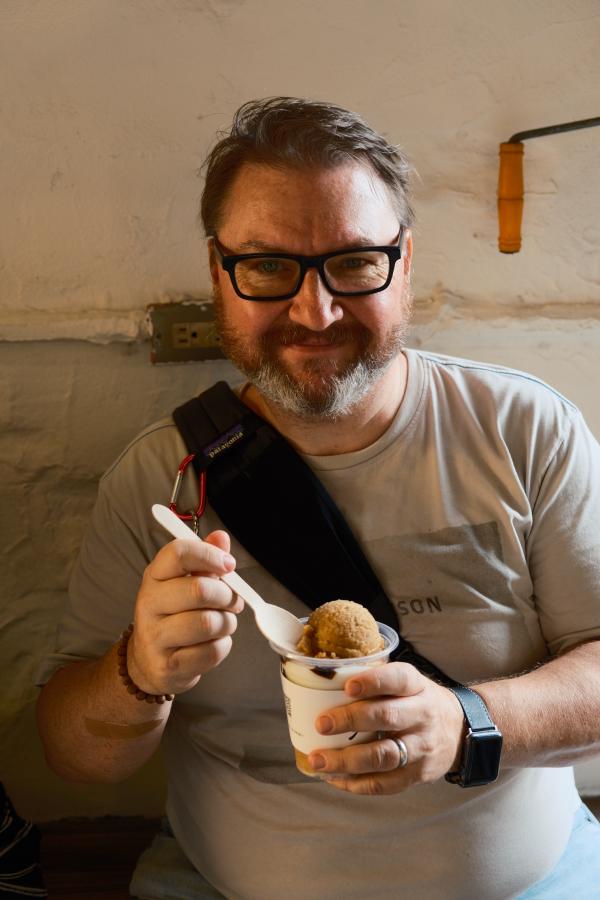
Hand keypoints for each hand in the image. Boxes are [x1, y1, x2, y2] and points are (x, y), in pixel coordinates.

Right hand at [127, 531, 243, 695]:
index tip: (228, 565)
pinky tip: (214, 642)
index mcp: (154, 577)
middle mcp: (149, 604)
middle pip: (200, 590)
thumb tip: (221, 537)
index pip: (179, 553)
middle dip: (227, 595)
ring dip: (227, 622)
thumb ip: (205, 558)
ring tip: (224, 622)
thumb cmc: (174, 614)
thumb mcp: (184, 581)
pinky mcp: (168, 666)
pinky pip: (211, 652)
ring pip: (208, 623)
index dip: (210, 555)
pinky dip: (222, 646)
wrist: (148, 661)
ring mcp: (155, 637)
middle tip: (233, 601)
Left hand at [307, 663, 464, 794]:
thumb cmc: (418, 701)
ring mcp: (421, 747)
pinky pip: (384, 784)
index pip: (398, 679)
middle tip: (322, 724)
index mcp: (416, 686)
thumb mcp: (409, 682)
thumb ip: (377, 681)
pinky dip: (355, 783)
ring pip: (384, 756)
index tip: (347, 686)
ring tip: (318, 760)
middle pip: (387, 717)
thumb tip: (324, 679)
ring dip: (347, 760)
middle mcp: (422, 714)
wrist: (460, 730)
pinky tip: (333, 778)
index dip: (373, 682)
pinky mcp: (418, 776)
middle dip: (350, 720)